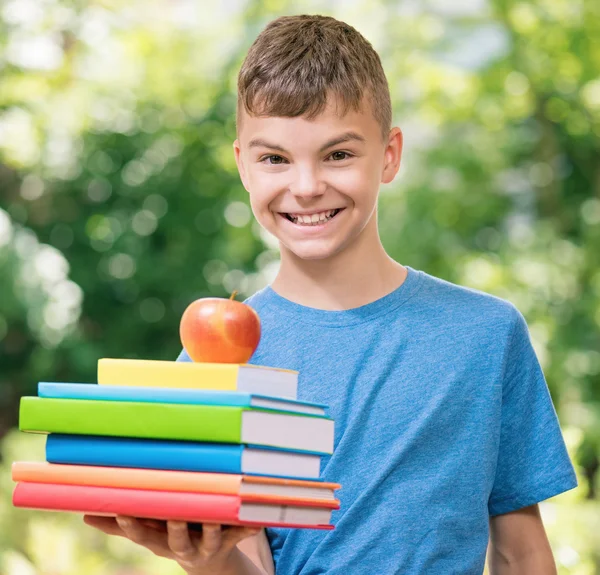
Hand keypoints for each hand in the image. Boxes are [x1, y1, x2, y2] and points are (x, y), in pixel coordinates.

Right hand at [84, 515, 260, 573]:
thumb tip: (83, 514)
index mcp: (161, 542)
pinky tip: (257, 519)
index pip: (142, 536)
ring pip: (211, 536)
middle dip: (175, 527)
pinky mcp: (229, 541)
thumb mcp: (148, 534)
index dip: (132, 525)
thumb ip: (120, 524)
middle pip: (177, 539)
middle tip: (174, 514)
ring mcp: (208, 546)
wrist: (210, 564)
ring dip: (214, 525)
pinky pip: (240, 533)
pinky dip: (248, 526)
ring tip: (216, 513)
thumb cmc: (172, 538)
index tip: (123, 509)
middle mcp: (183, 547)